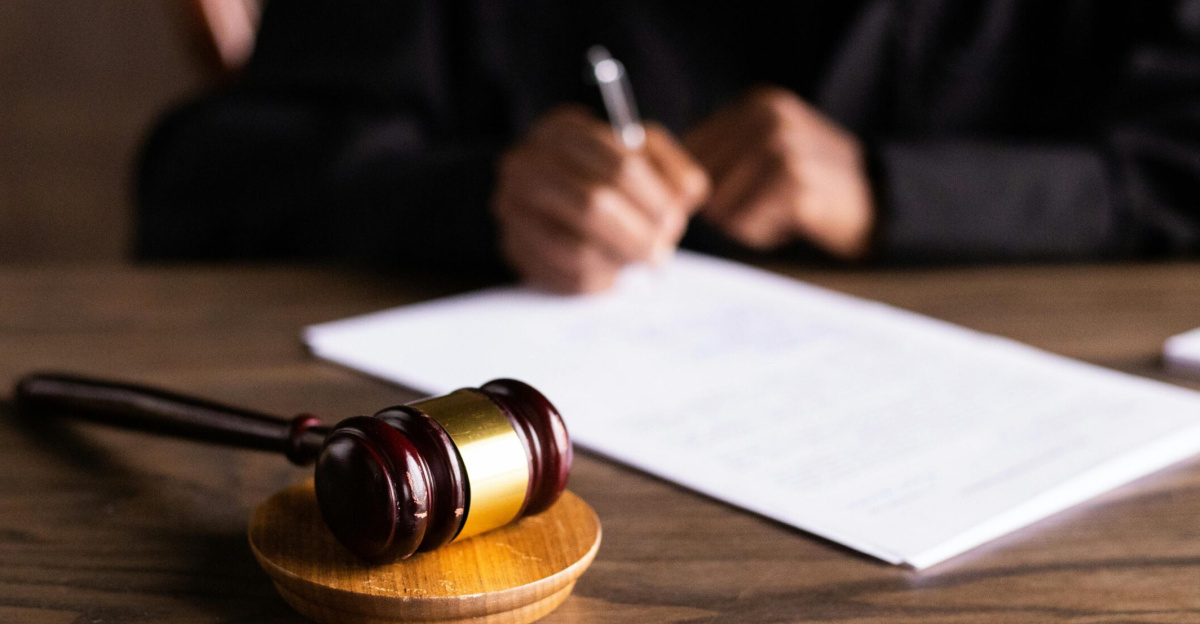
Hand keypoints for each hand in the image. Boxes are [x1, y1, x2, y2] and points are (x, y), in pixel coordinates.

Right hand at [492, 105, 708, 292]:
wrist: (555, 192)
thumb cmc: (611, 174)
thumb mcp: (646, 156)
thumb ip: (673, 169)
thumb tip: (684, 197)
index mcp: (563, 130)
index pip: (621, 166)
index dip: (655, 200)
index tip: (673, 221)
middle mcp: (526, 163)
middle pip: (594, 205)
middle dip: (637, 236)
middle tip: (660, 253)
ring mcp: (511, 206)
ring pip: (576, 249)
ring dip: (619, 262)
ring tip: (638, 263)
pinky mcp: (512, 245)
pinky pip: (562, 277)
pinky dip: (598, 281)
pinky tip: (612, 273)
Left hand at [684, 87, 874, 258]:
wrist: (879, 202)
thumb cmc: (813, 184)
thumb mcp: (771, 149)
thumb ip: (723, 154)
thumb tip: (663, 182)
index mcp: (758, 104)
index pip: (690, 149)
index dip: (700, 185)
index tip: (731, 196)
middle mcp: (768, 118)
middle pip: (701, 180)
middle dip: (723, 206)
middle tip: (765, 206)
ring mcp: (783, 148)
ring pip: (720, 205)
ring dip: (743, 222)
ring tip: (779, 212)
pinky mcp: (794, 184)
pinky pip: (745, 224)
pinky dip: (762, 234)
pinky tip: (792, 222)